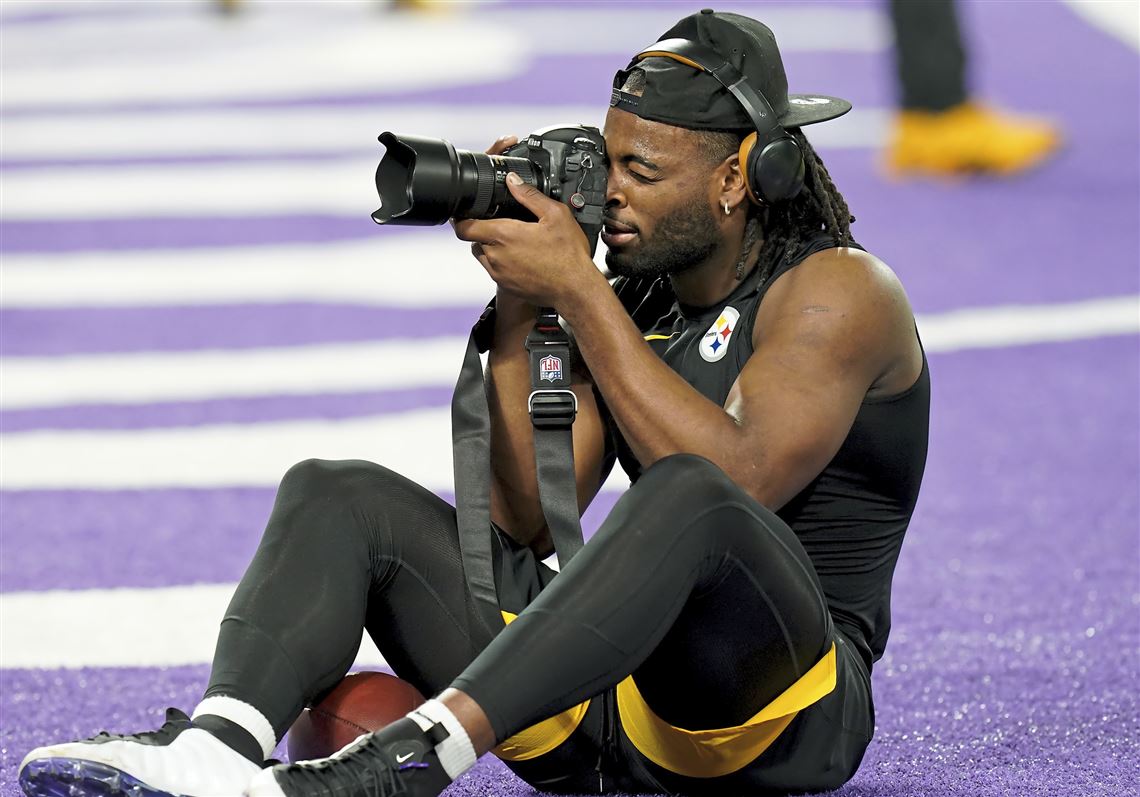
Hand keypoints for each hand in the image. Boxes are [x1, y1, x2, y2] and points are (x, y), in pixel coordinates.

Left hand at [452, 172, 602, 310]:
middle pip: (473, 240)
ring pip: (482, 255)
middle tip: (499, 223)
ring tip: (511, 240)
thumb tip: (513, 181)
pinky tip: (520, 256)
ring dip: (490, 246)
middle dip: (481, 229)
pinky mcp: (506, 286)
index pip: (464, 227)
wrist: (575, 290)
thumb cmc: (568, 256)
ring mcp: (499, 274)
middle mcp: (496, 257)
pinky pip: (493, 269)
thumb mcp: (555, 215)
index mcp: (503, 236)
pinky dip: (500, 261)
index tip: (464, 214)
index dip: (460, 218)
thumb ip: (529, 195)